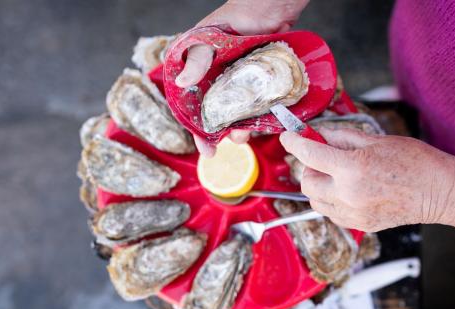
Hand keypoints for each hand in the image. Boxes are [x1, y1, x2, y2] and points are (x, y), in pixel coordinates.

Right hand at [176, 0, 308, 155]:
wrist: (273, 8)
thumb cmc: (240, 14)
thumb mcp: (211, 36)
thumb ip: (197, 58)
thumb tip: (180, 83)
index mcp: (198, 70)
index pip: (190, 106)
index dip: (197, 130)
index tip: (206, 149)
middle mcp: (216, 79)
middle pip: (215, 115)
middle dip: (221, 134)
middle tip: (229, 145)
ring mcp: (239, 82)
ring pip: (237, 114)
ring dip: (241, 128)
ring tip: (246, 135)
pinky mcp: (259, 82)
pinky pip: (258, 105)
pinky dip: (260, 116)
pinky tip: (264, 122)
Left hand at [279, 128, 454, 231]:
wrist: (439, 191)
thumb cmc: (415, 161)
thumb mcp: (376, 140)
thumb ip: (341, 138)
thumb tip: (319, 135)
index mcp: (352, 168)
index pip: (309, 154)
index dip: (293, 143)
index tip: (288, 137)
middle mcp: (348, 194)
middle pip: (306, 182)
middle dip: (309, 168)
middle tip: (323, 158)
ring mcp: (353, 213)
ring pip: (316, 201)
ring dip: (319, 185)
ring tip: (338, 175)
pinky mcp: (360, 224)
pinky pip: (332, 212)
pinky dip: (332, 200)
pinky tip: (349, 190)